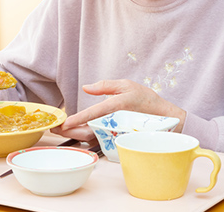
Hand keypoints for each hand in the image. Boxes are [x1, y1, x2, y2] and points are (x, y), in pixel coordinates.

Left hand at [51, 79, 186, 140]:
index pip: (96, 113)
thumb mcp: (127, 85)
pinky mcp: (118, 139)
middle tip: (56, 129)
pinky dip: (86, 136)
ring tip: (62, 130)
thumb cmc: (147, 100)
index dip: (80, 118)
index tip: (66, 124)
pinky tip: (76, 132)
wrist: (167, 118)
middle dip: (72, 131)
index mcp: (119, 106)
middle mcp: (118, 122)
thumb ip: (106, 85)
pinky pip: (100, 139)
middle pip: (90, 131)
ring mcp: (118, 132)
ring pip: (93, 137)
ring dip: (76, 135)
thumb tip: (87, 87)